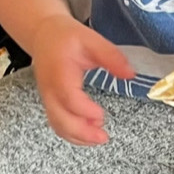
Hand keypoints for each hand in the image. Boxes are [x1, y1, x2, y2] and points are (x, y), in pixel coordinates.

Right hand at [26, 15, 134, 145]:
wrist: (43, 35)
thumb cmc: (66, 37)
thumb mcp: (91, 40)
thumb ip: (111, 57)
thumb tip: (131, 75)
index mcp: (59, 73)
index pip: (69, 98)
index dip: (84, 111)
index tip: (102, 116)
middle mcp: (50, 90)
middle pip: (60, 119)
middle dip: (81, 133)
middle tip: (103, 137)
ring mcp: (48, 99)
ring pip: (58, 125)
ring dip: (77, 136)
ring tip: (99, 138)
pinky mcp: (50, 103)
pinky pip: (57, 123)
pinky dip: (72, 133)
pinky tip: (89, 134)